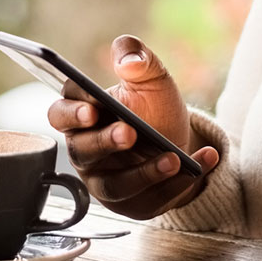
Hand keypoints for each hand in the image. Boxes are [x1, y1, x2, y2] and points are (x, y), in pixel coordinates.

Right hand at [47, 35, 220, 219]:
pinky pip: (149, 200)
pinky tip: (201, 163)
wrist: (180, 141)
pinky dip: (177, 184)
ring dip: (145, 173)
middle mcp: (86, 152)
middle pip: (83, 152)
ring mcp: (105, 182)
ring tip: (173, 159)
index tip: (91, 110)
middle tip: (130, 132)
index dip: (71, 114)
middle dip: (105, 142)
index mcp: (81, 116)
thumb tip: (129, 60)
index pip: (60, 114)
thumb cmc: (153, 108)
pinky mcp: (131, 204)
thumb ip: (137, 56)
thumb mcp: (150, 77)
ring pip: (115, 185)